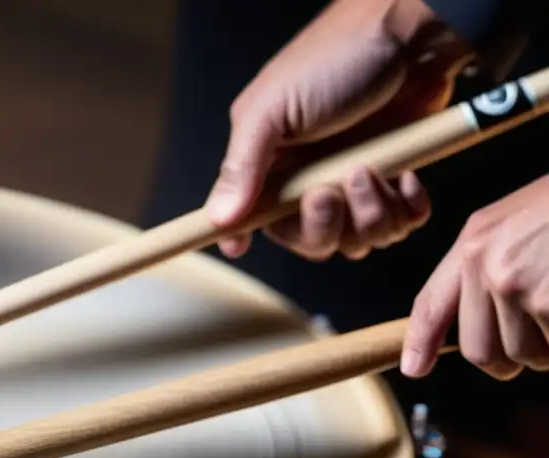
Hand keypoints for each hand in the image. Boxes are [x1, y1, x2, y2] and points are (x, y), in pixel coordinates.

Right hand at [204, 0, 469, 260]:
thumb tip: (218, 219)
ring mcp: (354, 182)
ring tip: (376, 172)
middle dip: (323, 227)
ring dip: (369, 217)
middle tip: (332, 192)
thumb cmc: (336, 58)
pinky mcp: (396, 178)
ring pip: (357, 239)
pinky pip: (399, 223)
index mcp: (270, 162)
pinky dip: (406, 210)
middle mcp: (309, 178)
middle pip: (308, 240)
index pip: (250, 217)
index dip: (245, 236)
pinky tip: (406, 178)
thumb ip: (242, 166)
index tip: (241, 248)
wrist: (412, 35)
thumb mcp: (273, 108)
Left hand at [401, 174, 548, 379]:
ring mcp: (518, 287)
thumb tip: (477, 323)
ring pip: (528, 355)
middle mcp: (487, 267)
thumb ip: (489, 265)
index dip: (419, 341)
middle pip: (480, 351)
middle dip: (510, 360)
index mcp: (475, 244)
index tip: (413, 368)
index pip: (432, 304)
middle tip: (539, 344)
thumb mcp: (516, 222)